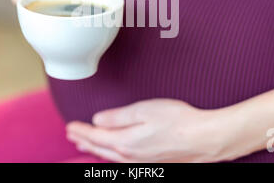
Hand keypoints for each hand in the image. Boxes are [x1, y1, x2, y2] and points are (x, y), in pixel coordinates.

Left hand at [66, 99, 240, 162]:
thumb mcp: (143, 111)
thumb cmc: (177, 121)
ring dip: (95, 148)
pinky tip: (112, 152)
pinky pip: (122, 160)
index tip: (69, 126)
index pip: (96, 136)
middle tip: (72, 135)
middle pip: (100, 148)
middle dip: (84, 140)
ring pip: (110, 156)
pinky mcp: (152, 162)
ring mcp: (142, 161)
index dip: (81, 131)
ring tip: (85, 144)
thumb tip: (98, 120)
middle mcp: (131, 155)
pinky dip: (110, 154)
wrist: (203, 138)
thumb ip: (118, 117)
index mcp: (126, 141)